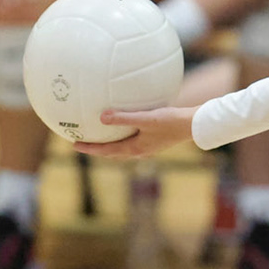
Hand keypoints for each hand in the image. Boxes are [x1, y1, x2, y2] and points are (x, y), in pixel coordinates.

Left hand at [73, 107, 197, 158]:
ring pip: (122, 147)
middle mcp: (140, 150)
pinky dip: (122, 134)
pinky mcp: (154, 139)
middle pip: (112, 152)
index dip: (90, 149)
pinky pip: (132, 138)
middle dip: (97, 148)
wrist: (194, 125)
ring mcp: (148, 146)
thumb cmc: (171, 122)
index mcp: (135, 149)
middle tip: (82, 141)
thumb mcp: (146, 119)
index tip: (74, 145)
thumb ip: (124, 117)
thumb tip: (101, 116)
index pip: (106, 151)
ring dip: (109, 142)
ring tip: (99, 134)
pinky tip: (124, 121)